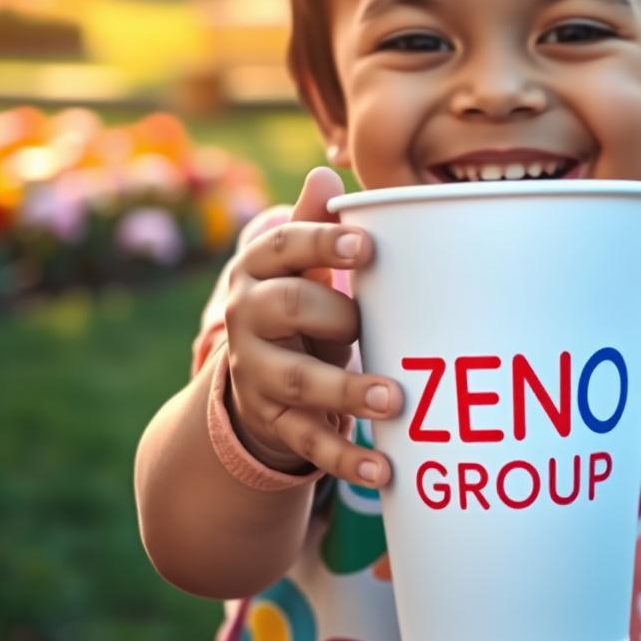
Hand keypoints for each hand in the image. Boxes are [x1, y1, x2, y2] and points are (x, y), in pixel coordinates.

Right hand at [222, 166, 401, 486]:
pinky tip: (384, 468)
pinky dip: (344, 457)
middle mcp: (248, 319)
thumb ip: (314, 224)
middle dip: (331, 313)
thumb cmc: (298, 304)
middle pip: (284, 309)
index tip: (364, 245)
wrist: (255, 374)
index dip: (319, 243)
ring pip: (294, 380)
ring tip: (392, 399)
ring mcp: (257, 373)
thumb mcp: (301, 267)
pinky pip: (307, 440)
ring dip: (343, 389)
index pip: (281, 248)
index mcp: (259, 270)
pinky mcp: (274, 420)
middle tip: (370, 322)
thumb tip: (326, 172)